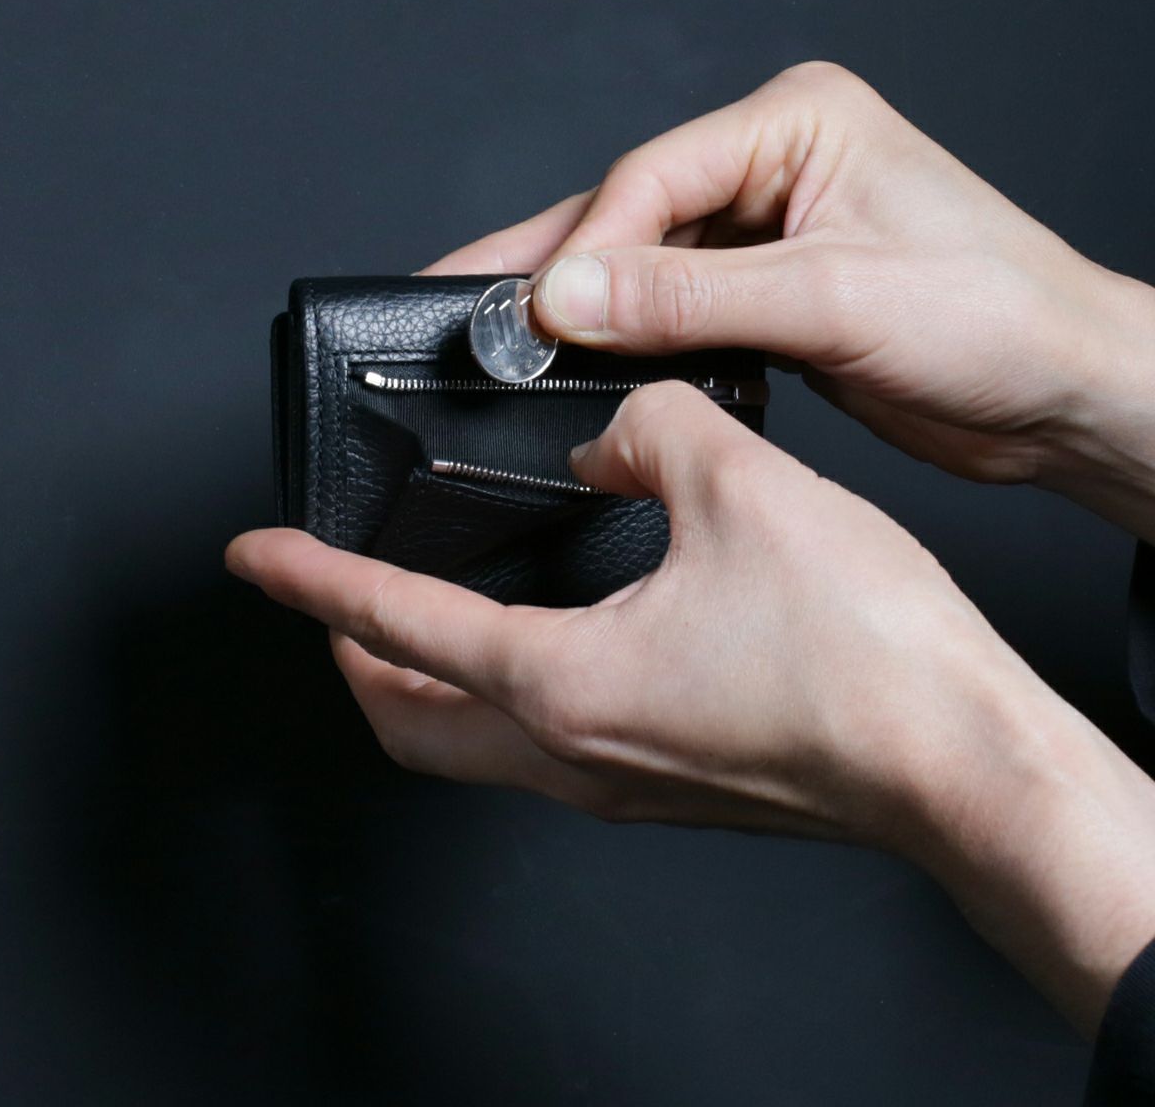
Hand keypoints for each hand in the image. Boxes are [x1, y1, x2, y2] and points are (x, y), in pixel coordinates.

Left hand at [227, 381, 1154, 1033]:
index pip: (393, 626)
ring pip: (473, 748)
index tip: (259, 556)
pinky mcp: (667, 786)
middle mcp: (575, 753)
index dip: (313, 580)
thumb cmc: (865, 653)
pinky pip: (544, 748)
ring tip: (422, 620)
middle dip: (351, 658)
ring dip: (427, 684)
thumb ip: (648, 432)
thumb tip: (615, 436)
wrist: (959, 761)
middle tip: (333, 601)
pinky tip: (550, 639)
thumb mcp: (739, 487)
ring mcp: (619, 785)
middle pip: (408, 724)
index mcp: (563, 682)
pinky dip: (505, 694)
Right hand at [427, 62, 1154, 540]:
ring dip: (586, 310)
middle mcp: (778, 166)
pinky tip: (584, 363)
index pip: (652, 178)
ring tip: (503, 341)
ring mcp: (771, 231)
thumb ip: (689, 299)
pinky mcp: (773, 294)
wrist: (1059, 392)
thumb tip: (567, 298)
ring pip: (649, 266)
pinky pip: (678, 309)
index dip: (586, 250)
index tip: (529, 314)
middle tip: (467, 306)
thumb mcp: (829, 299)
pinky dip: (632, 339)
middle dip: (557, 270)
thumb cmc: (992, 317)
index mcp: (798, 123)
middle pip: (636, 215)